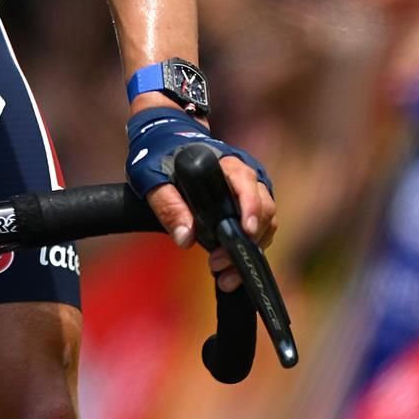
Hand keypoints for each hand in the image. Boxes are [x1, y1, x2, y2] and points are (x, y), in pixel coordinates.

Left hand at [126, 106, 278, 292]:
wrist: (166, 144)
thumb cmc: (159, 157)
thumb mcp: (152, 178)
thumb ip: (168, 206)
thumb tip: (185, 238)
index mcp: (226, 164)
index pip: (248, 185)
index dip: (252, 209)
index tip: (245, 232)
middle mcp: (245, 179)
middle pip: (265, 210)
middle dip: (248, 241)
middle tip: (217, 263)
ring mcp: (249, 194)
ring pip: (266, 224)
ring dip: (249, 251)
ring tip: (223, 274)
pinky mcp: (244, 210)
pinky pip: (257, 233)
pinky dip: (247, 252)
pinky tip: (227, 270)